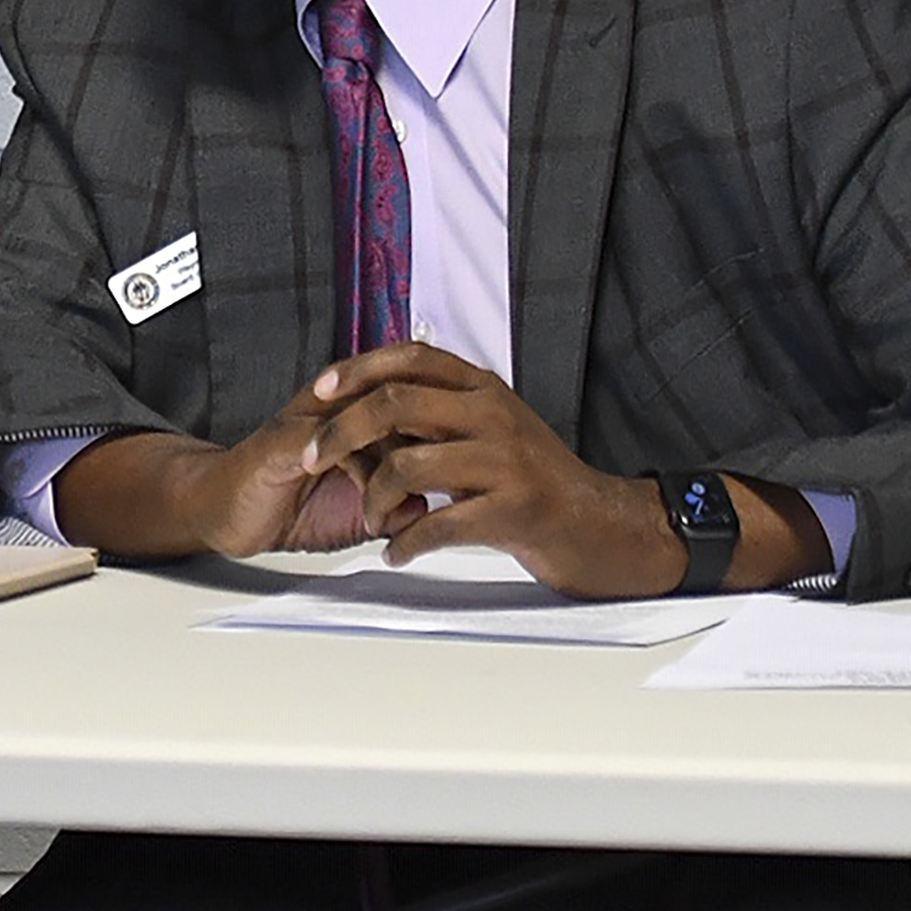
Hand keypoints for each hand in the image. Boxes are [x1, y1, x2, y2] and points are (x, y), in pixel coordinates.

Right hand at [49, 374, 426, 562]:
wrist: (227, 511)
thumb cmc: (288, 504)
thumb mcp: (357, 511)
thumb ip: (395, 506)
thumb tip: (431, 511)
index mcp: (355, 415)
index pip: (413, 400)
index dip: (447, 427)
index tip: (472, 461)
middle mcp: (335, 408)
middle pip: (401, 397)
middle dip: (434, 435)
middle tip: (458, 472)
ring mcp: (312, 420)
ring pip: (374, 417)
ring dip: (401, 458)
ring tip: (418, 495)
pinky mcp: (288, 442)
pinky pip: (336, 445)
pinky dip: (364, 473)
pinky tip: (377, 502)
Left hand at [299, 343, 676, 596]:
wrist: (598, 526)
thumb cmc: (533, 479)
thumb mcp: (492, 425)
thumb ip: (443, 407)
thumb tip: (370, 397)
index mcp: (484, 389)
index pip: (411, 358)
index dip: (358, 368)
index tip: (319, 389)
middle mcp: (494, 415)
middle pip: (395, 405)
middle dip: (341, 432)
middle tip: (312, 458)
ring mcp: (505, 462)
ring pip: (408, 466)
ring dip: (373, 498)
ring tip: (370, 520)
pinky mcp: (512, 511)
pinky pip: (437, 524)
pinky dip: (404, 543)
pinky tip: (395, 552)